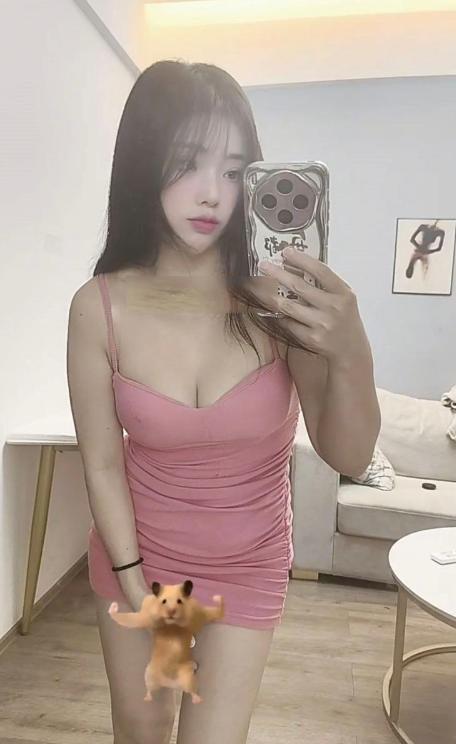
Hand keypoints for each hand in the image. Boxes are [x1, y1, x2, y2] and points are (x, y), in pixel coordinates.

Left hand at [257, 246, 369, 363]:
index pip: (321, 271)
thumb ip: (325, 283)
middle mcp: (333, 308)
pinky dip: (278, 317)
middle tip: (262, 265)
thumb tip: (294, 265)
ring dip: (271, 296)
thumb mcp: (342, 297)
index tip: (286, 251)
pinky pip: (288, 324)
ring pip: (289, 307)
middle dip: (278, 274)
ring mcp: (322, 324)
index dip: (302, 260)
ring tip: (257, 288)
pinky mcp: (311, 339)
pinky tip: (269, 311)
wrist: (351, 350)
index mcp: (343, 293)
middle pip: (300, 287)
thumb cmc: (344, 318)